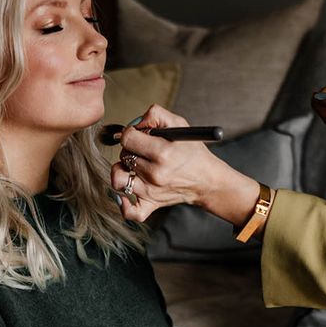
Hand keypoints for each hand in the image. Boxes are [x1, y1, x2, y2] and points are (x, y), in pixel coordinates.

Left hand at [110, 104, 258, 224]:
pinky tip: (126, 193)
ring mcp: (151, 192)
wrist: (207, 181)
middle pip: (123, 155)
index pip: (127, 138)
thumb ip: (155, 115)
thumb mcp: (179, 124)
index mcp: (163, 153)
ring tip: (134, 167)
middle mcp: (155, 173)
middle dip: (131, 149)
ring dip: (123, 170)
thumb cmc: (192, 152)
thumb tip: (135, 123)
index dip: (131, 133)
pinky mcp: (151, 205)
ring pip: (118, 179)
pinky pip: (129, 211)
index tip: (139, 135)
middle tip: (145, 150)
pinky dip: (123, 203)